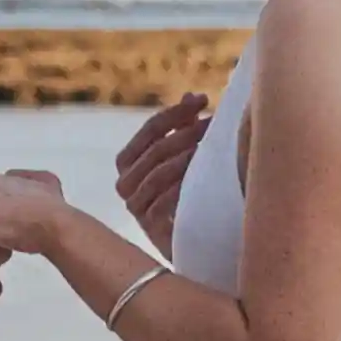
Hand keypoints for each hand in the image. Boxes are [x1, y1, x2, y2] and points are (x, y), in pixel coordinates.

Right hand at [114, 92, 209, 249]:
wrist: (187, 244)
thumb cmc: (183, 196)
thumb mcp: (180, 159)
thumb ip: (182, 129)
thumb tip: (192, 96)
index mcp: (127, 161)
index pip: (151, 129)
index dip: (177, 112)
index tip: (204, 100)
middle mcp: (125, 183)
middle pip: (157, 149)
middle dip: (188, 133)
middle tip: (215, 124)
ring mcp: (135, 206)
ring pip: (160, 174)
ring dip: (187, 158)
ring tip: (213, 148)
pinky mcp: (149, 227)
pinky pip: (164, 202)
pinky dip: (183, 187)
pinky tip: (204, 177)